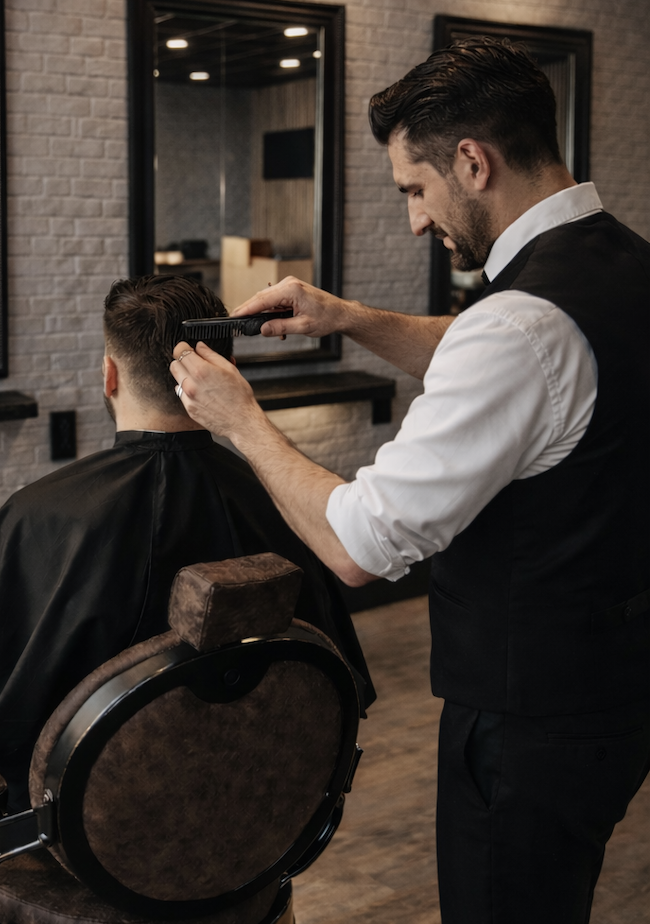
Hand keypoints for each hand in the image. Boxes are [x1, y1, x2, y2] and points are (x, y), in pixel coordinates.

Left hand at [170, 341, 261, 438]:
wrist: (241, 421)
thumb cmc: (240, 397)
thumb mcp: (230, 369)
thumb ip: (211, 355)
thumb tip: (200, 346)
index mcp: (201, 371)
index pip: (180, 351)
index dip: (183, 347)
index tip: (187, 348)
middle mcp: (191, 384)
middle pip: (174, 365)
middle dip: (182, 361)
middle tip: (194, 363)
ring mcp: (188, 398)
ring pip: (177, 380)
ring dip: (185, 376)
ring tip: (201, 380)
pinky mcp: (189, 409)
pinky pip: (182, 395)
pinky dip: (188, 391)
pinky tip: (202, 392)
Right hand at [231, 276, 346, 338]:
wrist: (340, 313)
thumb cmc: (327, 317)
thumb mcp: (302, 326)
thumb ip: (280, 327)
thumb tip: (263, 329)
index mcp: (291, 290)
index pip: (262, 300)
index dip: (246, 309)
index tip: (235, 316)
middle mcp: (289, 284)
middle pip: (261, 297)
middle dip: (249, 310)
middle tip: (238, 322)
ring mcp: (290, 286)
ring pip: (267, 299)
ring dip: (262, 313)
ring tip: (258, 327)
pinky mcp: (291, 290)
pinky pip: (275, 300)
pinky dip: (271, 311)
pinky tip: (272, 324)